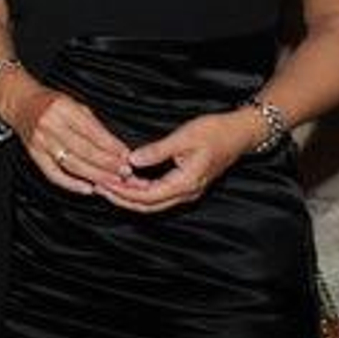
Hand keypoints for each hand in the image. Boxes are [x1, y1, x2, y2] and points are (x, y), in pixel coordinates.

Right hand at [2, 73, 132, 193]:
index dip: (112, 147)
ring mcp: (40, 141)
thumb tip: (116, 147)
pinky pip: (54, 174)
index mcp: (63, 108)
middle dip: (108, 164)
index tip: (127, 157)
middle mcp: (50, 125)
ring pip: (72, 164)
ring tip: (112, 182)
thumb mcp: (74, 104)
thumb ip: (93, 125)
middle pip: (84, 151)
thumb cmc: (49, 102)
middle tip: (125, 173)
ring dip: (95, 176)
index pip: (92, 132)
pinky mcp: (34, 154)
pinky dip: (71, 184)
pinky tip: (87, 188)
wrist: (19, 102)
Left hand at [96, 111, 250, 213]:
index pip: (147, 196)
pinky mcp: (186, 185)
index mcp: (186, 183)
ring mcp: (187, 191)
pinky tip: (126, 181)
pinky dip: (140, 191)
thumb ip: (158, 150)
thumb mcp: (184, 137)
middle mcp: (187, 192)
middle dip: (121, 198)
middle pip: (148, 205)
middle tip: (98, 186)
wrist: (240, 134)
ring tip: (107, 185)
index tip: (103, 182)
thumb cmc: (215, 132)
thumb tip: (132, 160)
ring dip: (129, 196)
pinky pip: (159, 195)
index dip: (123, 192)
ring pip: (153, 202)